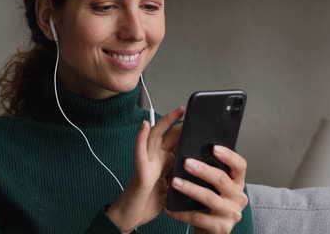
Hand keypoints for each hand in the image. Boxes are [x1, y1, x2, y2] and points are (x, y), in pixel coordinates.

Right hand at [106, 106, 184, 232]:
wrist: (131, 217)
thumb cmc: (148, 202)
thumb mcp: (171, 187)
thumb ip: (179, 175)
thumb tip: (196, 169)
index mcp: (163, 162)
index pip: (175, 142)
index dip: (185, 131)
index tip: (198, 123)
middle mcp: (155, 159)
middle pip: (166, 135)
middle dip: (177, 122)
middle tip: (188, 110)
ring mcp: (147, 163)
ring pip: (154, 137)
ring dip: (164, 122)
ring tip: (175, 112)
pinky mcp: (141, 171)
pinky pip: (139, 152)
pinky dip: (140, 138)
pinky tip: (143, 127)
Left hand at [164, 146, 248, 233]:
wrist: (210, 232)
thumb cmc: (208, 205)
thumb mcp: (213, 188)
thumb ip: (208, 173)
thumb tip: (187, 151)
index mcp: (237, 184)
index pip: (240, 166)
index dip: (229, 156)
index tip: (214, 147)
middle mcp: (238, 198)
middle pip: (222, 179)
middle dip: (203, 170)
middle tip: (186, 163)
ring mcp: (231, 214)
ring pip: (209, 197)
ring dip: (190, 188)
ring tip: (174, 182)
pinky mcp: (221, 228)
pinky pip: (198, 217)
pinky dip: (181, 212)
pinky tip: (169, 207)